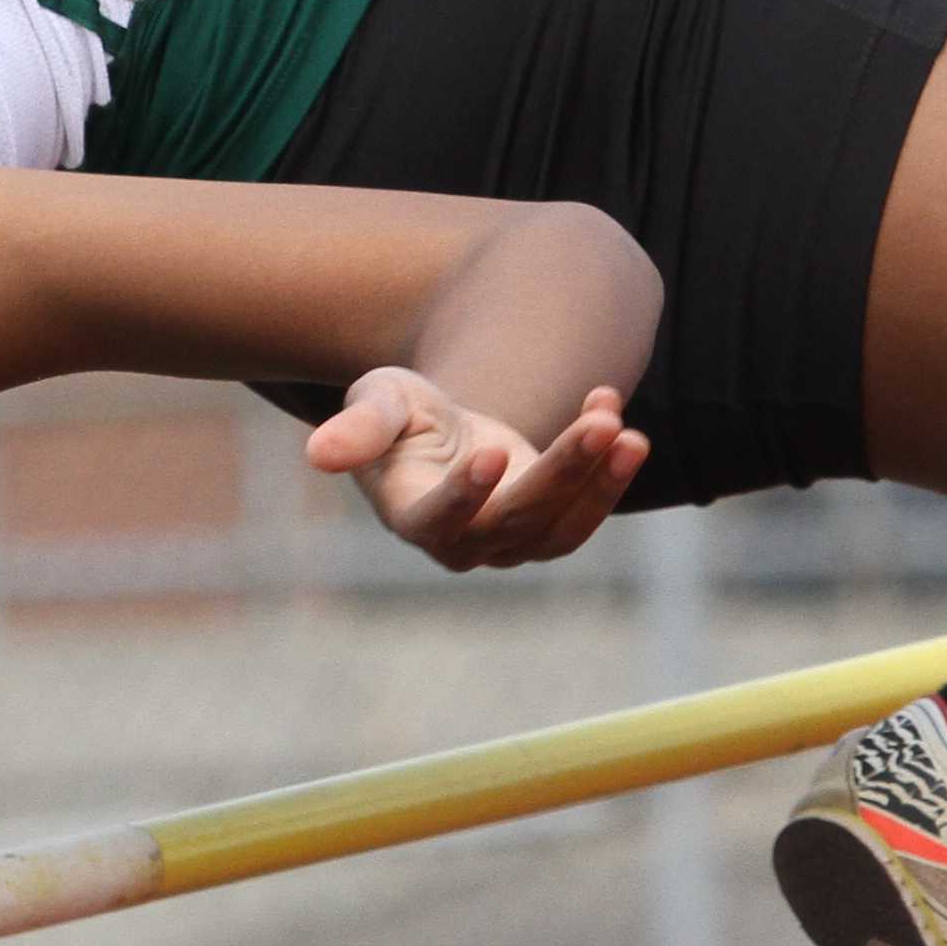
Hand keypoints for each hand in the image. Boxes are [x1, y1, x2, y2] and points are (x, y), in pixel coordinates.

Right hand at [305, 372, 645, 571]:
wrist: (435, 429)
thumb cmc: (394, 414)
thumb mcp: (374, 403)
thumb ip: (358, 427)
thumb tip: (318, 454)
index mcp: (409, 515)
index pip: (438, 520)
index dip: (463, 495)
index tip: (490, 452)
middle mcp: (460, 542)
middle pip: (517, 521)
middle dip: (563, 472)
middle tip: (603, 425)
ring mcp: (507, 541)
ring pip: (561, 529)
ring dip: (600, 483)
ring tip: (629, 433)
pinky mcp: (544, 524)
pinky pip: (583, 510)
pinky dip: (606, 468)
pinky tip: (608, 405)